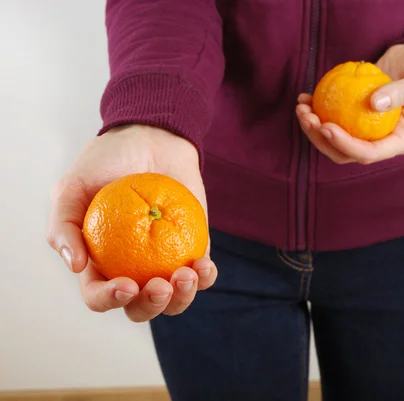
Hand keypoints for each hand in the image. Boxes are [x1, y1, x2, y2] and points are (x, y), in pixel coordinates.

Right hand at [47, 125, 216, 321]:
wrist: (149, 138)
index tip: (127, 285)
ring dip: (183, 297)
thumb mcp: (72, 187)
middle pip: (141, 307)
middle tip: (160, 285)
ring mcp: (165, 260)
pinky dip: (206, 276)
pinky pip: (203, 274)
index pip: (100, 295)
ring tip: (188, 274)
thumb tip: (75, 266)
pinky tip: (204, 264)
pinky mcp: (194, 246)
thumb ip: (63, 225)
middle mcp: (133, 268)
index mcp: (100, 263)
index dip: (110, 300)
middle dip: (151, 306)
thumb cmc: (106, 163)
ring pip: (175, 299)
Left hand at [296, 40, 403, 164]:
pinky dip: (317, 110)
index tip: (325, 126)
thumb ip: (402, 91)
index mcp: (400, 141)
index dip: (345, 145)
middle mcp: (382, 141)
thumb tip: (374, 104)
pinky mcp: (356, 117)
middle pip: (345, 153)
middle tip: (307, 117)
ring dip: (313, 128)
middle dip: (322, 139)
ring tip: (302, 107)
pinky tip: (305, 97)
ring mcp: (367, 131)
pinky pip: (333, 120)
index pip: (369, 154)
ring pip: (334, 140)